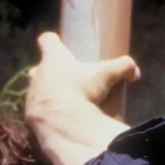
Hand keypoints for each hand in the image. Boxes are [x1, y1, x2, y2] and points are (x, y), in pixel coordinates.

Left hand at [25, 31, 140, 164]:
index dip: (52, 41)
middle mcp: (37, 74)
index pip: (47, 40)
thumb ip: (123, 68)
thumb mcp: (106, 76)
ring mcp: (30, 96)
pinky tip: (58, 122)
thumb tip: (134, 72)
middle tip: (66, 80)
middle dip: (49, 72)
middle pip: (39, 68)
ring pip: (37, 91)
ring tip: (64, 104)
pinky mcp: (29, 116)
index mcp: (53, 58)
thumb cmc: (81, 91)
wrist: (61, 124)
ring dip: (47, 95)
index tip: (57, 43)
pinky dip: (46, 115)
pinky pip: (37, 113)